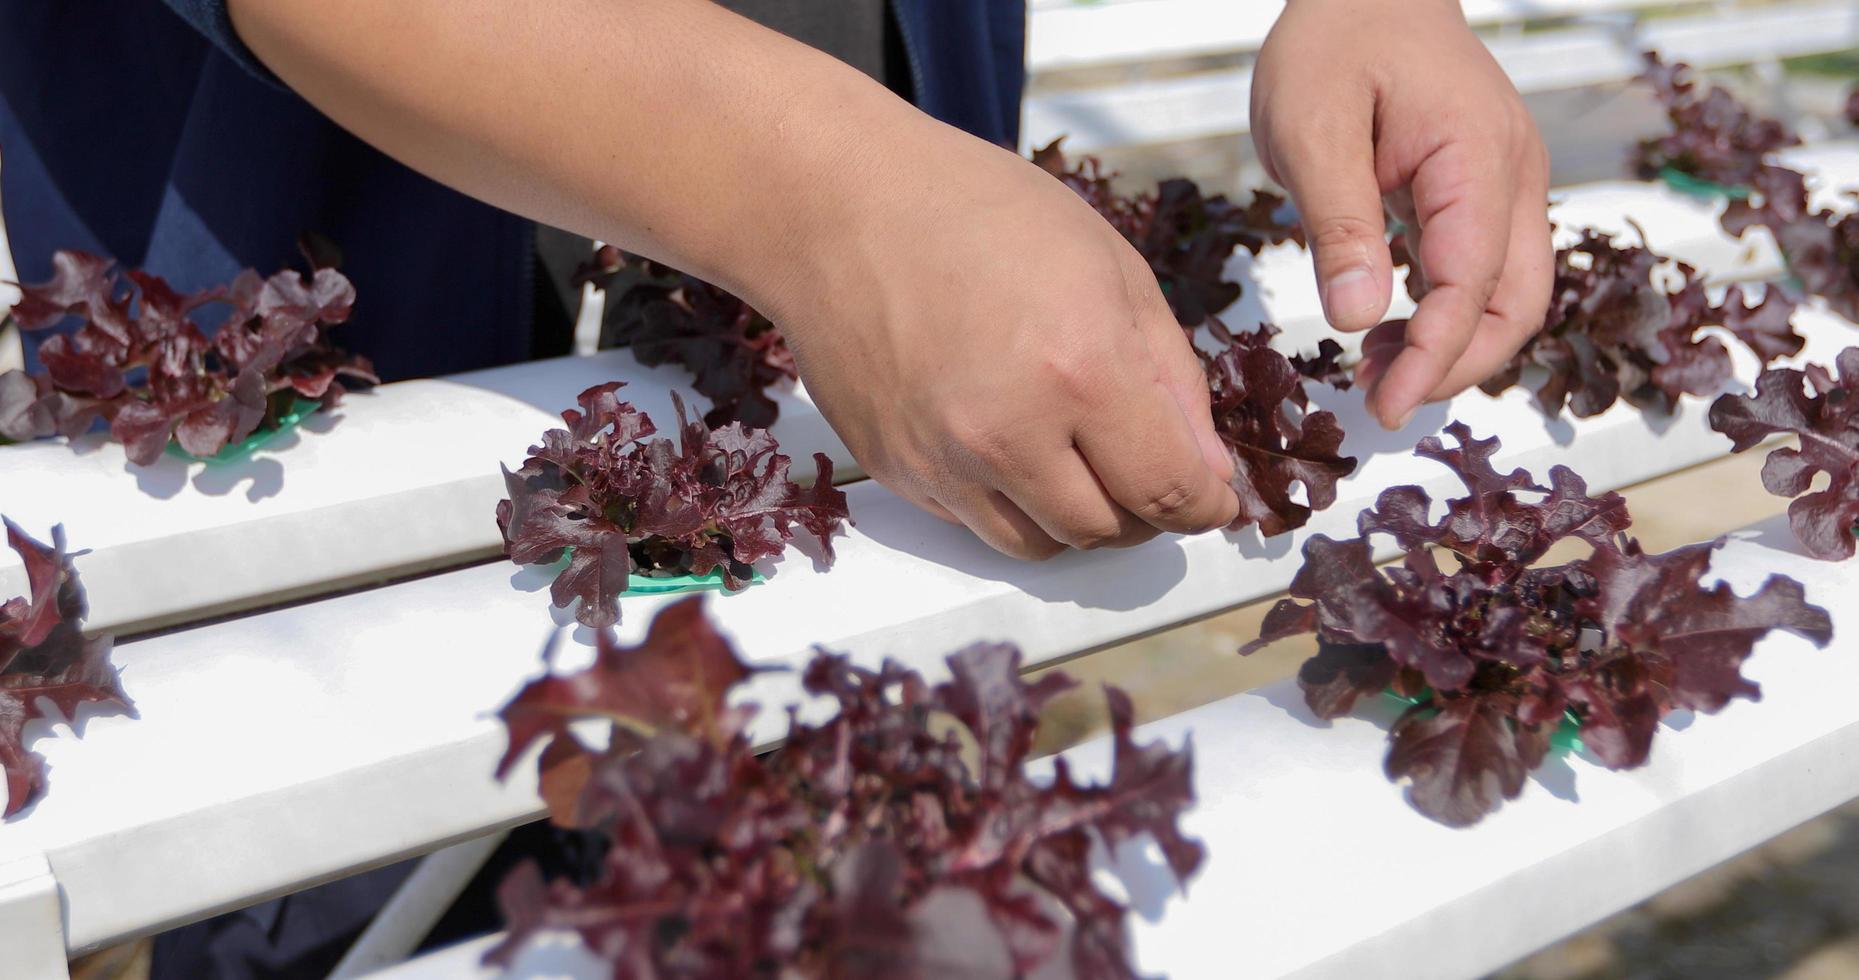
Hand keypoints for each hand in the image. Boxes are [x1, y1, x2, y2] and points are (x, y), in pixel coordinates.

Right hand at [758, 119, 1240, 558]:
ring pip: (1040, 545)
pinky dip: (1010, 501)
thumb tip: (1209, 472)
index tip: (1214, 498)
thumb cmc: (982, 212)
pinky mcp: (897, 472)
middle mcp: (1009, 434)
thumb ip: (1172, 378)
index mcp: (1080, 370)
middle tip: (1143, 465)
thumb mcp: (1112, 268)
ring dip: (1075, 517)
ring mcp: (944, 462)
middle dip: (1143, 511)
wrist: (839, 205)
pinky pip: (976, 522)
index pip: (1169, 490)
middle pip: (1107, 532)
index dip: (1206, 505)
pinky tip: (1008, 438)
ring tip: (1076, 456)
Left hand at [1251, 0, 1553, 428]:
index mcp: (1478, 158)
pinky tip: (1389, 330)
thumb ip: (1338, 224)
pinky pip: (1485, 270)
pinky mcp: (1485, 192)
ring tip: (1374, 369)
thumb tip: (1358, 319)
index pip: (1472, 285)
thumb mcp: (1310, 126)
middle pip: (1517, 305)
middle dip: (1455, 367)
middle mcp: (1514, 176)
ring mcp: (1508, 184)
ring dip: (1453, 346)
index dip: (1434, 357)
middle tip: (1378, 399)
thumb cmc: (1335, 39)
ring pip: (1510, 295)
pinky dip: (1447, 314)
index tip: (1384, 405)